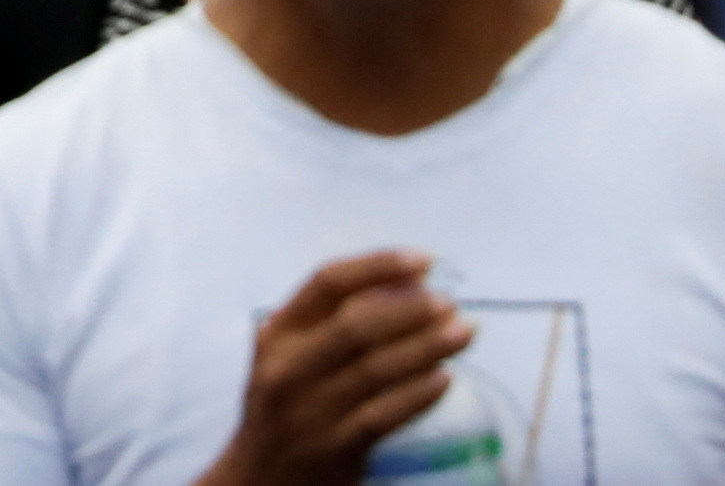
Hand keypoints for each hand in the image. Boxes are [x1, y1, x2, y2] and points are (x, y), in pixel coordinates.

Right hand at [203, 253, 468, 485]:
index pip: (328, 283)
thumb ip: (333, 319)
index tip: (424, 260)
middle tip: (450, 304)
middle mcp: (288, 368)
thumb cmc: (288, 403)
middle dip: (411, 309)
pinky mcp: (334, 449)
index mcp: (278, 334)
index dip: (379, 265)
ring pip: (376, 369)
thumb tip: (409, 283)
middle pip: (355, 324)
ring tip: (463, 332)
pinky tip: (445, 378)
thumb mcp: (291, 355)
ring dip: (427, 347)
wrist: (261, 479)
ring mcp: (310, 411)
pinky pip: (385, 415)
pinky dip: (419, 394)